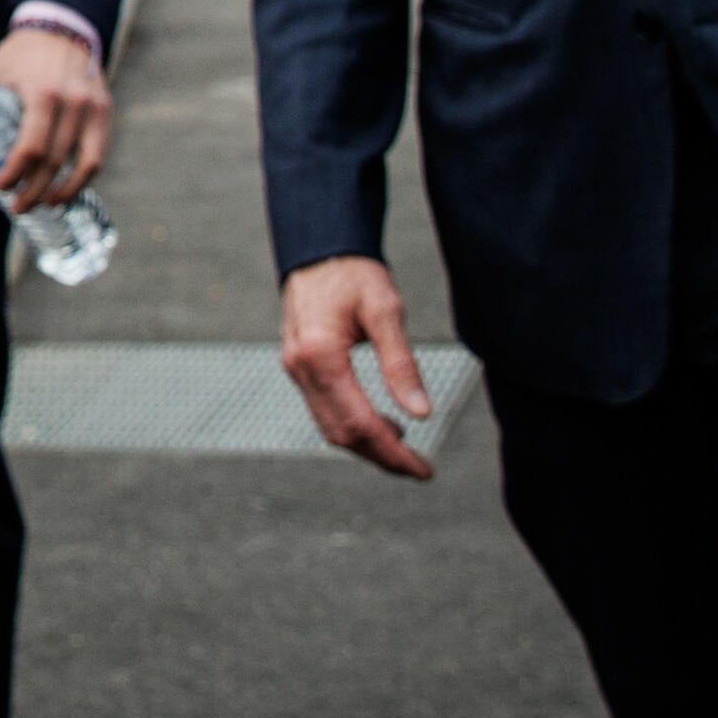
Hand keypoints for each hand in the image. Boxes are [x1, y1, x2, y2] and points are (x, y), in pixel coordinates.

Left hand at [0, 25, 112, 208]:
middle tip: (16, 206)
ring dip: (63, 192)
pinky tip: (67, 190)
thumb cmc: (16, 57)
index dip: (16, 172)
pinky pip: (99, 154)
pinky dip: (84, 178)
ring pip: (83, 164)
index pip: (31, 146)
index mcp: (41, 92)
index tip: (0, 185)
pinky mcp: (105, 111)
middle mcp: (73, 101)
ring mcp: (93, 107)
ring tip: (44, 205)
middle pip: (54, 161)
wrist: (58, 30)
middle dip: (33, 190)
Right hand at [281, 255, 436, 479]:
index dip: (392, 453)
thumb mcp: (386, 310)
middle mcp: (300, 367)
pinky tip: (383, 421)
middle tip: (420, 468)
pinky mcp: (298, 366)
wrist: (319, 248)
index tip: (423, 469)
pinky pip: (323, 409)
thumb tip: (421, 413)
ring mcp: (294, 368)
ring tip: (406, 447)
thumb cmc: (353, 272)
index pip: (359, 422)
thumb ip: (401, 363)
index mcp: (320, 354)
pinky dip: (352, 425)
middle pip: (341, 433)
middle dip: (382, 456)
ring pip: (329, 426)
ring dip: (367, 444)